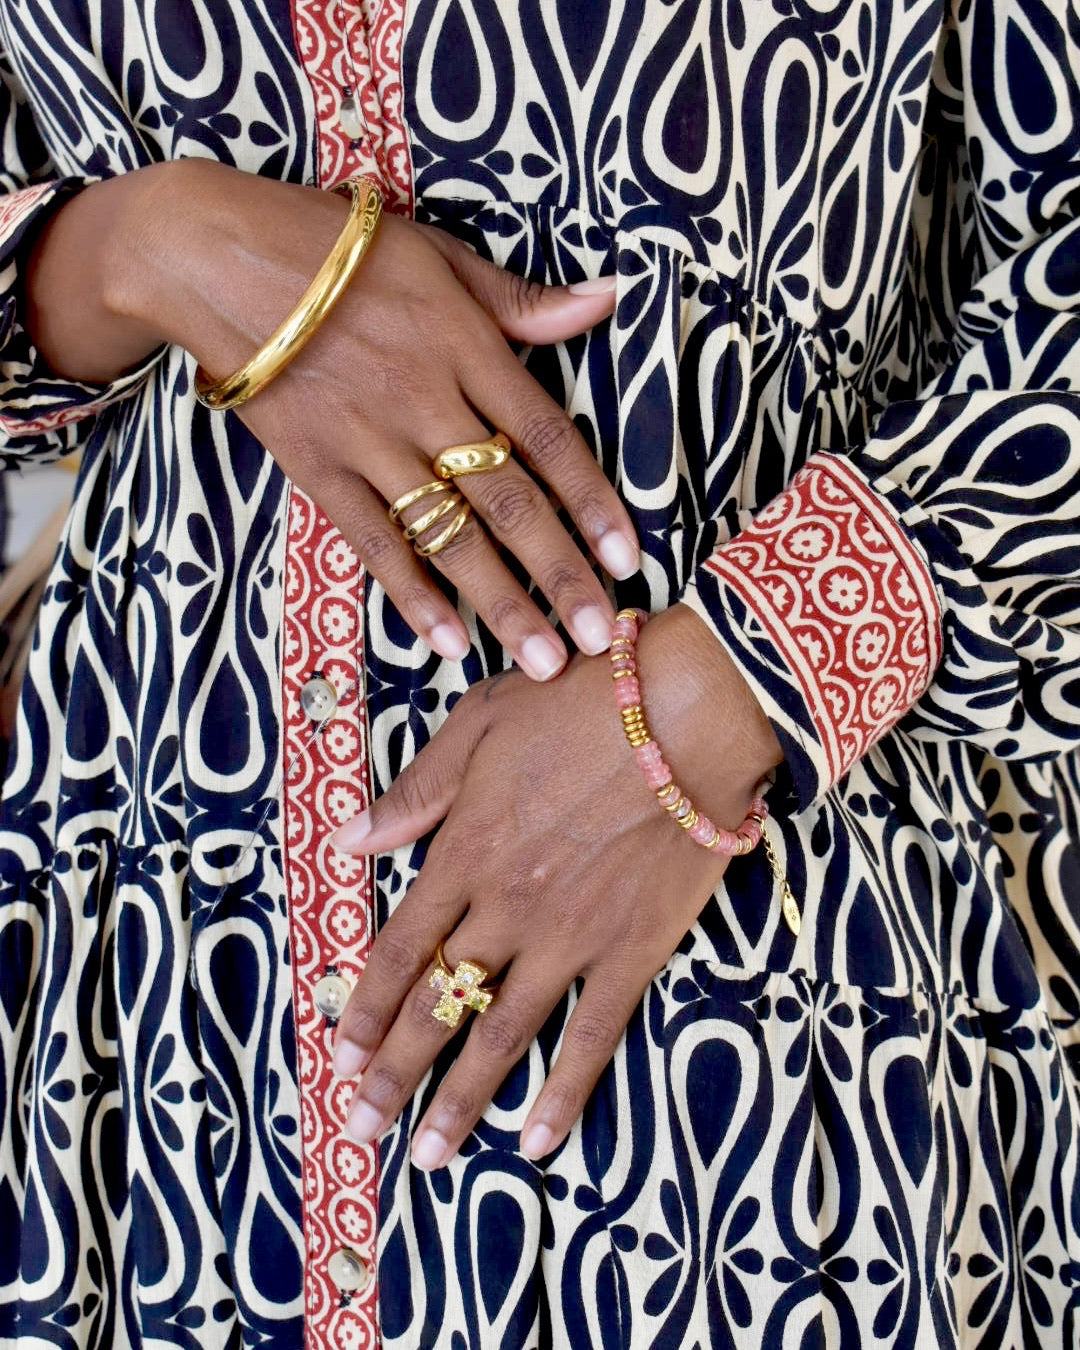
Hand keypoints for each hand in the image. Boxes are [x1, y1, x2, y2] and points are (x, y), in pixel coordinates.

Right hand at [26, 161, 638, 674]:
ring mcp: (368, 440)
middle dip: (560, 575)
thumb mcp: (435, 252)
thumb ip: (518, 298)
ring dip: (501, 603)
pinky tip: (447, 642)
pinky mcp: (315, 468)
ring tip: (543, 660)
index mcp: (464, 345)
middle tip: (599, 638)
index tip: (628, 560)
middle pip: (508, 502)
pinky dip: (410, 593)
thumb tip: (604, 301)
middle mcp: (424, 399)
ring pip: (448, 534)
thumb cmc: (330, 247)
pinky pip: (372, 540)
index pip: (547, 438)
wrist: (209, 256)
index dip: (592, 503)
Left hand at [328, 605, 781, 1167]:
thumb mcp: (479, 727)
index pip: (400, 947)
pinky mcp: (632, 951)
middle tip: (360, 1126)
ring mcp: (569, 937)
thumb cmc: (579, 705)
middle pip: (437, 1003)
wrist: (686, 712)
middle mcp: (506, 908)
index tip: (336, 1055)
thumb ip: (415, 792)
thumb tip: (348, 840)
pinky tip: (534, 1141)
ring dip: (457, 1099)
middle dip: (391, 1070)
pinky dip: (563, 1093)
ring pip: (501, 1033)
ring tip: (424, 1155)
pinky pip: (592, 1035)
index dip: (364, 1007)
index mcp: (465, 854)